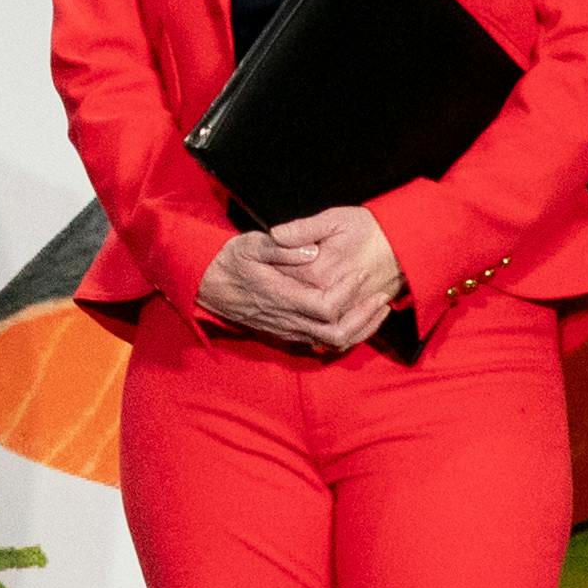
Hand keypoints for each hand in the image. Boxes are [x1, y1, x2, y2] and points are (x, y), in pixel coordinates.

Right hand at [192, 208, 404, 352]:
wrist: (207, 286)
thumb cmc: (228, 262)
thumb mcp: (248, 244)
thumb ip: (281, 247)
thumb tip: (311, 250)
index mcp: (279, 296)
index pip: (325, 306)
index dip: (347, 293)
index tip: (360, 274)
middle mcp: (286, 320)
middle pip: (336, 333)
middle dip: (364, 317)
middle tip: (380, 296)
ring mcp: (288, 331)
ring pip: (333, 343)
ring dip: (361, 328)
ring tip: (378, 308)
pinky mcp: (289, 335)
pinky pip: (325, 344)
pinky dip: (348, 334)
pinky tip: (358, 317)